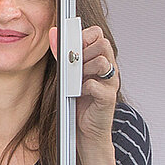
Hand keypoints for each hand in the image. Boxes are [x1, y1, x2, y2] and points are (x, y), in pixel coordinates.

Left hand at [48, 24, 119, 143]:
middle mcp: (109, 69)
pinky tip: (78, 92)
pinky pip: (95, 85)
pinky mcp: (107, 99)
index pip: (98, 34)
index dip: (84, 36)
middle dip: (84, 51)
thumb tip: (53, 33)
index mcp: (101, 59)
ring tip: (76, 79)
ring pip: (102, 62)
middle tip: (74, 64)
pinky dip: (83, 87)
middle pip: (103, 44)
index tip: (72, 46)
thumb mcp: (68, 73)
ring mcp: (110, 83)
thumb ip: (62, 54)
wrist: (86, 131)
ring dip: (83, 68)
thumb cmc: (77, 101)